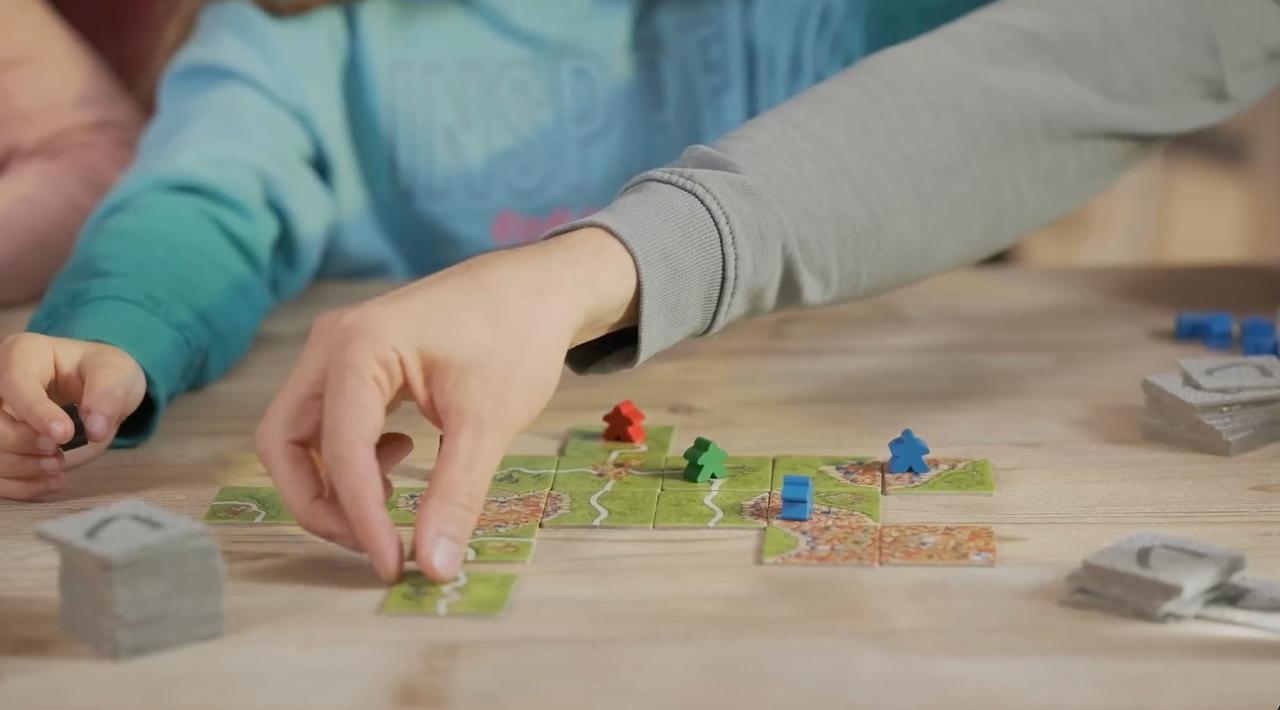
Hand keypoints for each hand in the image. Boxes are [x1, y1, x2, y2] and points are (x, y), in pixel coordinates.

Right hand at [0, 334, 146, 498]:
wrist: (96, 391)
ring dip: (21, 467)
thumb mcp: (116, 373)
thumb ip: (108, 394)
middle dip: (23, 443)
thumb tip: (94, 429)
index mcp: (22, 354)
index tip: (65, 435)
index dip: (35, 412)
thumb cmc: (101, 373)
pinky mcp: (1, 444)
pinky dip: (20, 486)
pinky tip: (51, 482)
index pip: (15, 383)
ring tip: (58, 466)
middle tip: (60, 451)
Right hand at [256, 228, 638, 581]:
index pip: (339, 451)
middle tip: (375, 543)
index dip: (359, 519)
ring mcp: (338, 350)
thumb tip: (435, 568)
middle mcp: (332, 344)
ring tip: (392, 502)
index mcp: (358, 347)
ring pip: (300, 435)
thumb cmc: (517, 338)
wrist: (539, 289)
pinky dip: (350, 457)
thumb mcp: (489, 422)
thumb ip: (456, 495)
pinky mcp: (353, 363)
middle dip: (320, 503)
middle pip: (285, 441)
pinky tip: (401, 458)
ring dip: (333, 483)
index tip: (394, 565)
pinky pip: (326, 422)